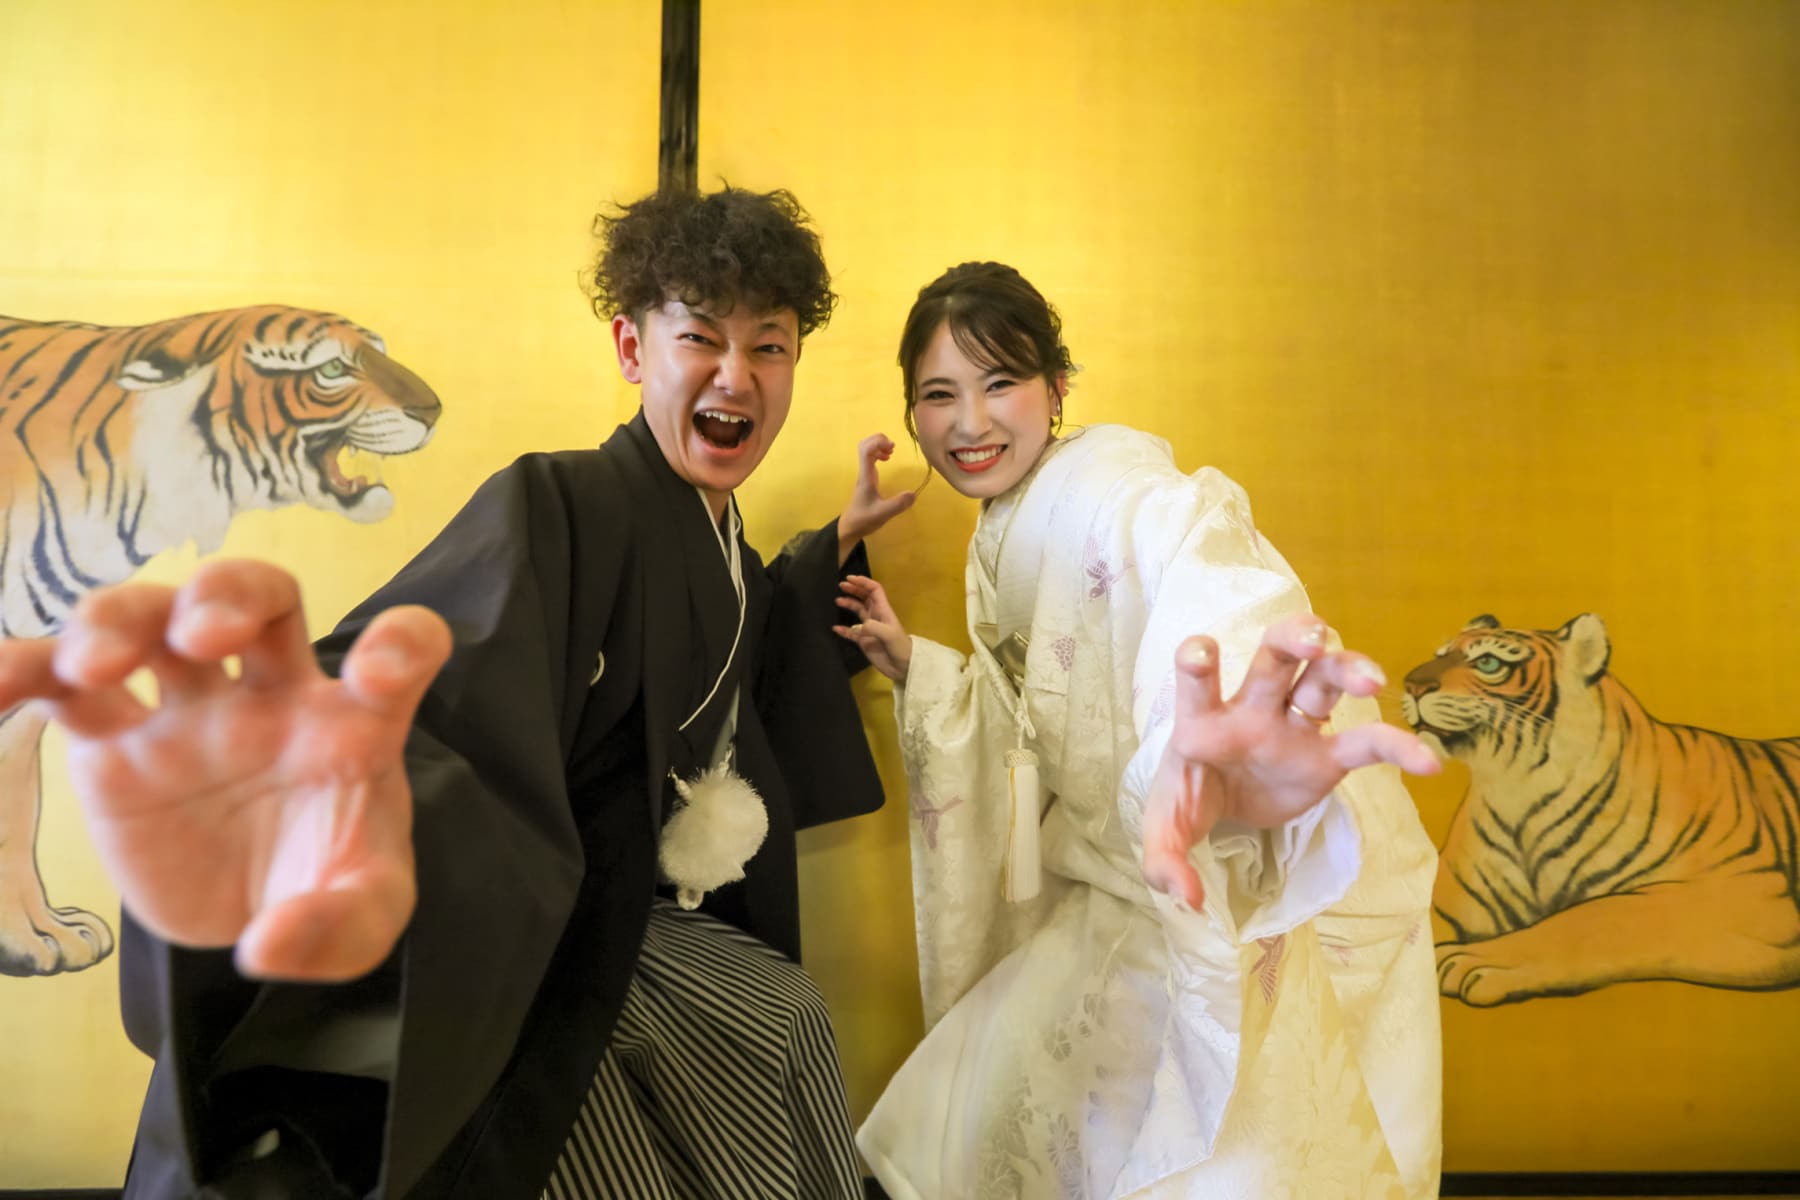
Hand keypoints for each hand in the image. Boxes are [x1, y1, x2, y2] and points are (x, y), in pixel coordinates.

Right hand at [0, 560, 450, 981]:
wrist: (256, 917)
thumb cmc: (324, 889)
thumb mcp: (362, 920)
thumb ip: (338, 929)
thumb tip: (270, 945)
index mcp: (356, 723)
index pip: (399, 649)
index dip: (400, 642)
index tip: (380, 672)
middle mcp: (273, 697)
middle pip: (260, 594)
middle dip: (230, 592)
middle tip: (206, 638)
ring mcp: (190, 713)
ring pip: (153, 618)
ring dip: (119, 619)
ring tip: (95, 667)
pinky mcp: (115, 746)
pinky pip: (63, 687)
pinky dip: (26, 669)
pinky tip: (1, 684)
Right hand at [831, 575, 910, 682]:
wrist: (903, 666)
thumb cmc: (900, 647)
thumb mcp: (889, 635)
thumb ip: (875, 627)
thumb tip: (860, 626)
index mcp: (883, 610)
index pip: (874, 590)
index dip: (863, 582)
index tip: (850, 579)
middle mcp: (875, 616)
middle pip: (864, 597)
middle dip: (854, 589)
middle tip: (841, 586)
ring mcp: (869, 628)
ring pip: (857, 611)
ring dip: (848, 604)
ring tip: (837, 601)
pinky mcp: (863, 640)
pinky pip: (850, 632)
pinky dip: (843, 629)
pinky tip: (835, 628)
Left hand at [838, 433, 916, 564]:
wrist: (850, 528)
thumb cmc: (864, 520)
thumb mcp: (883, 514)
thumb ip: (898, 504)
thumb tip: (913, 494)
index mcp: (866, 477)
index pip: (866, 450)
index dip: (878, 443)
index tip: (892, 449)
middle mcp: (864, 472)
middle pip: (864, 445)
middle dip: (879, 440)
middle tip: (892, 448)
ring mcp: (864, 474)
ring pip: (866, 450)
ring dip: (879, 446)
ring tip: (891, 452)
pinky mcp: (867, 478)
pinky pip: (870, 457)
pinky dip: (878, 453)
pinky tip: (887, 459)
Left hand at [1139, 613, 1439, 908]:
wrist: (1221, 810)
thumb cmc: (1190, 801)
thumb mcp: (1166, 834)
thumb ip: (1165, 862)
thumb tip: (1187, 898)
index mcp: (1203, 720)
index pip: (1198, 679)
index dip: (1200, 660)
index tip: (1204, 651)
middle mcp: (1251, 710)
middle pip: (1274, 657)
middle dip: (1293, 639)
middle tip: (1313, 640)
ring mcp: (1292, 727)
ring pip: (1324, 679)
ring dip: (1348, 666)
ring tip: (1371, 680)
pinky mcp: (1327, 756)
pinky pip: (1368, 743)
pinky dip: (1398, 746)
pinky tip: (1427, 763)